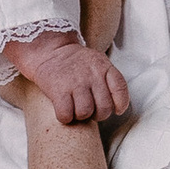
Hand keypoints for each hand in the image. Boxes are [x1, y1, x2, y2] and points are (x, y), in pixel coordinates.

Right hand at [4, 31, 129, 126]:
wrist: (49, 50)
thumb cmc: (76, 63)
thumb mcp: (97, 62)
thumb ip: (109, 80)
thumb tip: (118, 107)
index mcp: (103, 67)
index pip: (120, 88)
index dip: (120, 103)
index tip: (116, 109)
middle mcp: (91, 74)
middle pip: (104, 108)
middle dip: (98, 115)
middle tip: (90, 109)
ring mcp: (75, 83)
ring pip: (85, 113)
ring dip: (80, 116)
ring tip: (75, 108)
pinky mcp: (58, 90)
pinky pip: (66, 115)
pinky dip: (65, 117)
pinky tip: (64, 110)